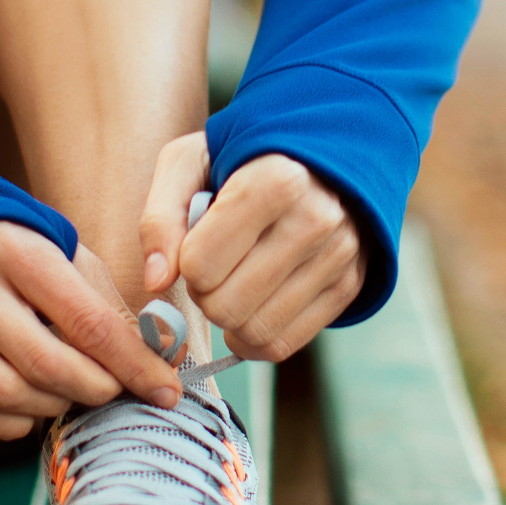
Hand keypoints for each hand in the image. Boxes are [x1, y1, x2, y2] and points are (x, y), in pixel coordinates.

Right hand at [0, 220, 180, 437]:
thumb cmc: (17, 251)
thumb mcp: (66, 256)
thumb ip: (112, 307)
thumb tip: (167, 357)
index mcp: (14, 250)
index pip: (86, 321)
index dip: (133, 364)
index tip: (167, 391)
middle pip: (44, 364)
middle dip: (95, 389)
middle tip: (116, 391)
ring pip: (7, 395)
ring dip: (55, 407)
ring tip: (74, 391)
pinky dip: (15, 423)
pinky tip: (33, 404)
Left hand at [138, 134, 366, 361]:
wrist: (318, 161)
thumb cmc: (240, 160)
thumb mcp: (189, 164)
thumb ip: (160, 218)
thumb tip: (155, 282)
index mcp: (276, 180)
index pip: (201, 265)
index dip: (185, 262)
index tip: (196, 242)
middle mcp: (317, 219)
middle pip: (225, 306)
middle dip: (205, 294)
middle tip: (213, 267)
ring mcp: (339, 256)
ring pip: (255, 331)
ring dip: (229, 318)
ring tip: (233, 282)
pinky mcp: (350, 286)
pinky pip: (283, 344)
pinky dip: (253, 338)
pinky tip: (250, 308)